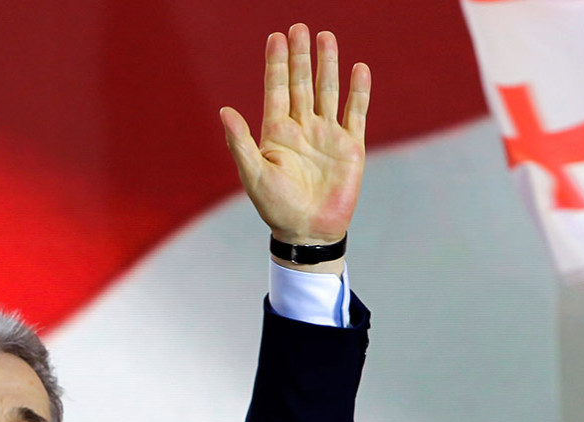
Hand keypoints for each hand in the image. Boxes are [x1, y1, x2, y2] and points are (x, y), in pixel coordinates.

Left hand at [221, 23, 370, 247]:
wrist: (308, 232)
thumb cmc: (276, 207)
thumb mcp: (254, 175)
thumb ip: (240, 142)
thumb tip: (224, 111)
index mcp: (276, 132)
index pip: (277, 89)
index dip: (276, 64)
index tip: (276, 37)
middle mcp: (302, 128)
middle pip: (302, 83)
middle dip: (301, 56)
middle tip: (300, 28)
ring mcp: (327, 135)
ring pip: (328, 91)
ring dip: (327, 65)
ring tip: (327, 37)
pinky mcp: (350, 146)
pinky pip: (355, 113)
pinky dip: (358, 92)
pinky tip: (358, 69)